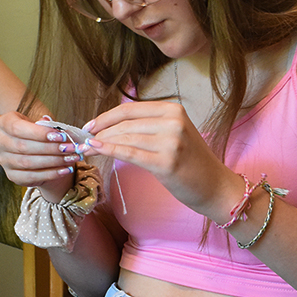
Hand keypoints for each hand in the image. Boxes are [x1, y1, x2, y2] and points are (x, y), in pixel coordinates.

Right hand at [0, 111, 77, 199]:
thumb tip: (56, 128)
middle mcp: (0, 141)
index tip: (62, 136)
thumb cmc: (38, 133)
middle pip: (24, 147)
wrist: (33, 149)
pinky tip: (65, 170)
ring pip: (28, 163)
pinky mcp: (11, 175)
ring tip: (72, 158)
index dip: (40, 134)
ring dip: (53, 161)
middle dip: (51, 148)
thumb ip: (48, 125)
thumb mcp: (41, 124)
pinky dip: (51, 174)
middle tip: (71, 149)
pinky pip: (31, 177)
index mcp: (4, 123)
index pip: (19, 128)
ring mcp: (4, 160)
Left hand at [81, 100, 241, 220]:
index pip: (130, 109)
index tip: (89, 126)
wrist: (216, 186)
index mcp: (174, 110)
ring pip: (125, 137)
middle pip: (125, 123)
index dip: (105, 117)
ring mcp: (171, 141)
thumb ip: (150, 125)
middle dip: (99, 131)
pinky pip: (130, 153)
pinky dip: (109, 150)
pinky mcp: (166, 162)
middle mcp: (173, 121)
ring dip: (100, 142)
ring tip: (84, 149)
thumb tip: (113, 123)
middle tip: (80, 140)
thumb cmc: (192, 164)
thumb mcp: (176, 134)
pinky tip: (96, 149)